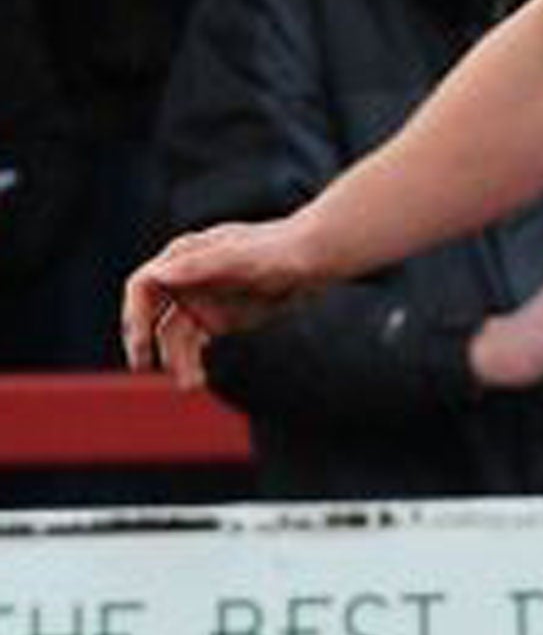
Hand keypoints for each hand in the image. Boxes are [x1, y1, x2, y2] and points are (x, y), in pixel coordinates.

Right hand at [121, 218, 328, 386]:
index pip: (144, 285)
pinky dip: (189, 362)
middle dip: (147, 342)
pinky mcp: (219, 318)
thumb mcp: (245, 257)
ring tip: (191, 385)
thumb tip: (159, 274)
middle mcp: (188, 279)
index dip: (135, 312)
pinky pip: (192, 345)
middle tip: (144, 366)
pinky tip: (196, 380)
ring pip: (174, 336)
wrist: (316, 258)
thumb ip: (205, 264)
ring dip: (176, 360)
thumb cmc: (282, 250)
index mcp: (186, 256)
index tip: (140, 340)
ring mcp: (202, 299)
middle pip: (152, 316)